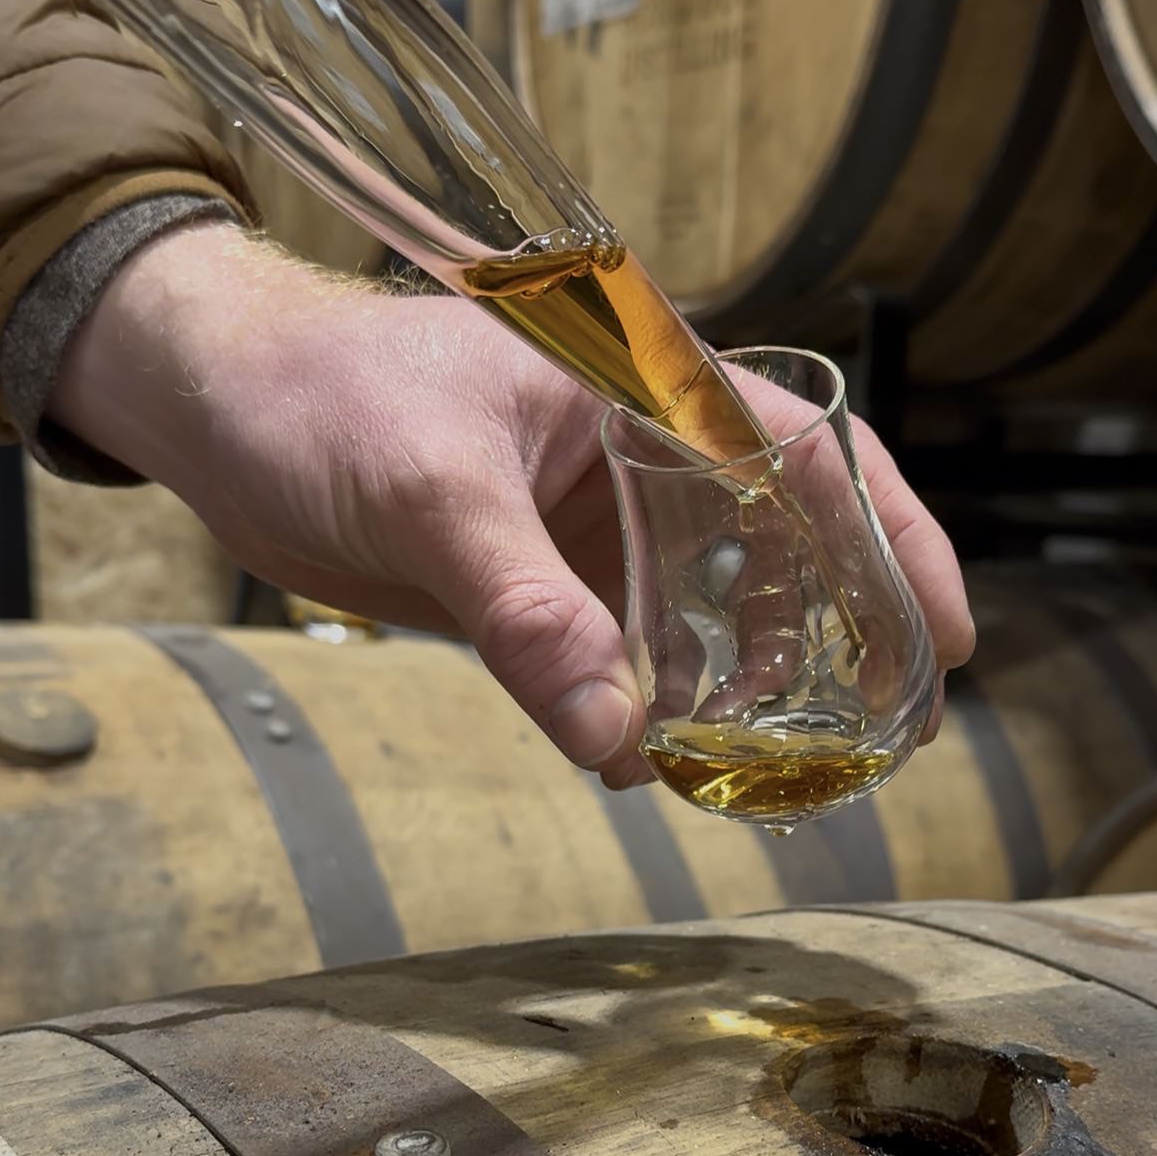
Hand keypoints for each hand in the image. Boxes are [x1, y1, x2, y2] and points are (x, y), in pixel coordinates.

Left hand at [52, 221, 974, 783]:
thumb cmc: (318, 392)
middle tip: (886, 742)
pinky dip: (652, 710)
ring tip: (777, 771)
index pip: (810, 456)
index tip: (946, 640)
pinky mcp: (535, 581)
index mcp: (642, 384)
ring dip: (744, 691)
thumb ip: (521, 608)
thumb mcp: (428, 489)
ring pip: (704, 612)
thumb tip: (612, 736)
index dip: (893, 544)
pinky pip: (621, 653)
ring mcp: (588, 523)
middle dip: (839, 641)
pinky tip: (658, 763)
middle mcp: (635, 455)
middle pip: (780, 547)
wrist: (210, 407)